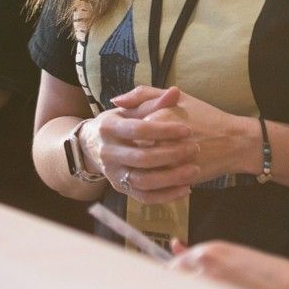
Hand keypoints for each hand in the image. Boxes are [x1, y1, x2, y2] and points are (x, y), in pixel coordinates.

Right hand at [85, 86, 198, 204]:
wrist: (93, 145)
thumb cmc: (119, 122)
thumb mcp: (131, 109)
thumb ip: (153, 101)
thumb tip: (175, 92)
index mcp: (108, 127)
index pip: (139, 130)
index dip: (164, 130)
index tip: (187, 130)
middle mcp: (107, 153)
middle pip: (142, 158)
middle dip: (171, 154)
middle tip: (194, 148)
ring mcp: (113, 174)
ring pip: (143, 181)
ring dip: (171, 178)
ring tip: (194, 170)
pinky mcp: (120, 189)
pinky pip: (144, 197)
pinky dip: (166, 196)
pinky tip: (185, 188)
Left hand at [114, 85, 256, 183]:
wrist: (233, 141)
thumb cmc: (204, 116)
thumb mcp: (176, 97)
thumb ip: (143, 95)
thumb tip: (115, 101)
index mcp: (158, 117)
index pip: (128, 128)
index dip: (130, 132)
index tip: (139, 132)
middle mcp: (161, 140)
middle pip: (132, 150)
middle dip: (134, 151)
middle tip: (144, 148)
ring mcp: (169, 162)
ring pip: (140, 170)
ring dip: (141, 168)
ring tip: (148, 162)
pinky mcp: (177, 178)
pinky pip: (153, 184)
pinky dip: (152, 180)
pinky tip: (157, 173)